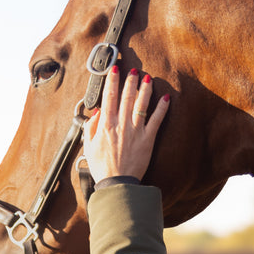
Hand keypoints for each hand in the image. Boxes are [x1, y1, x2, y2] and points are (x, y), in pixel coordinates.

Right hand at [84, 66, 169, 183]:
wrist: (117, 183)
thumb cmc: (102, 166)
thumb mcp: (88, 146)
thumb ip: (90, 127)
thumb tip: (97, 112)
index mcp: (105, 125)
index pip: (109, 97)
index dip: (112, 81)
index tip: (114, 70)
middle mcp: (121, 125)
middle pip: (126, 97)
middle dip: (130, 81)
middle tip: (134, 70)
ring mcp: (135, 131)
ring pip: (141, 105)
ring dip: (145, 89)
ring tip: (148, 78)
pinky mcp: (148, 139)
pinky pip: (156, 120)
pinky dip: (162, 108)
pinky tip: (166, 98)